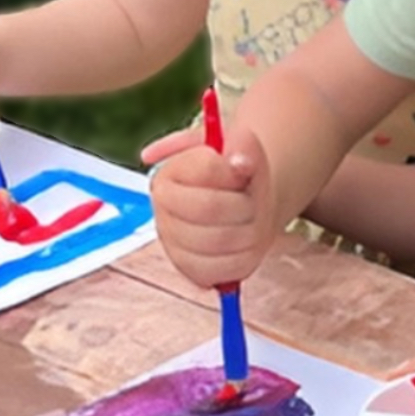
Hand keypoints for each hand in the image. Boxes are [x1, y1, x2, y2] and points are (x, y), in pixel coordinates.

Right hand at [143, 122, 273, 287]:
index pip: (205, 170)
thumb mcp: (238, 146)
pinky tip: (246, 241)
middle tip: (252, 198)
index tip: (243, 169)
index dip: (233, 171)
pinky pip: (223, 269)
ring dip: (249, 228)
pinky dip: (245, 255)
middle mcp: (162, 213)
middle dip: (243, 201)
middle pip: (211, 207)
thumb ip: (241, 143)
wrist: (242, 202)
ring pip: (220, 241)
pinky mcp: (193, 272)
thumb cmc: (237, 174)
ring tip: (251, 219)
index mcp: (167, 177)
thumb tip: (241, 160)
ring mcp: (175, 247)